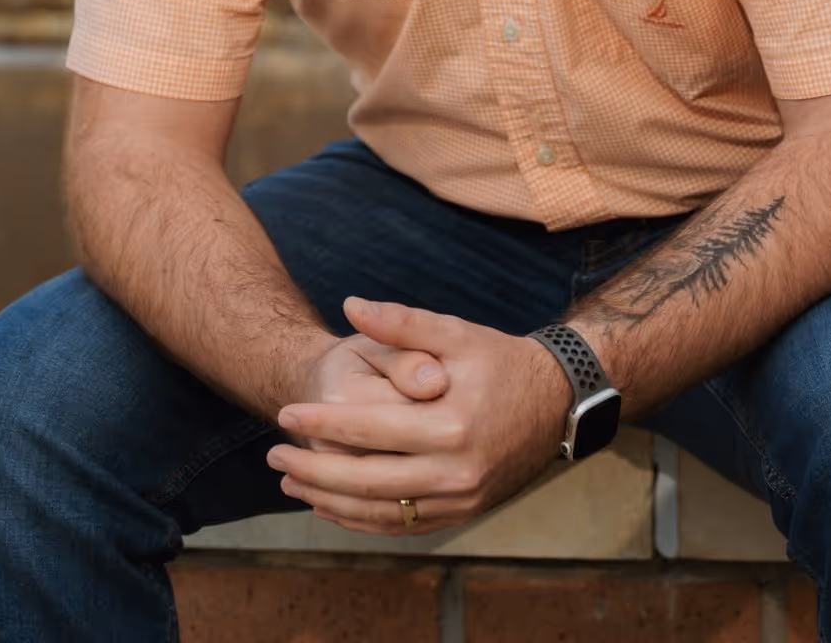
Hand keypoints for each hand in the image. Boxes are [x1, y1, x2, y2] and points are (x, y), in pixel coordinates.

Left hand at [268, 295, 571, 533]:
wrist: (555, 401)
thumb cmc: (499, 360)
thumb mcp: (455, 333)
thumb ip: (403, 323)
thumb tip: (352, 305)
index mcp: (450, 424)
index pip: (368, 430)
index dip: (322, 424)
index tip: (285, 413)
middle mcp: (454, 470)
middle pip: (365, 480)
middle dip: (313, 469)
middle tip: (274, 453)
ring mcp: (458, 499)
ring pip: (378, 511)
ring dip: (328, 500)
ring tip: (290, 481)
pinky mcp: (461, 513)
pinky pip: (400, 524)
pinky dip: (360, 519)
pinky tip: (331, 505)